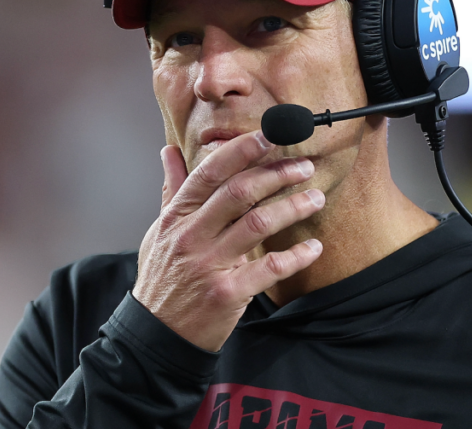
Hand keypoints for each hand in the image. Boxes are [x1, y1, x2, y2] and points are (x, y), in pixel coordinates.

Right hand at [133, 130, 324, 351]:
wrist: (156, 335)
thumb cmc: (162, 279)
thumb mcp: (160, 231)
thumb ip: (171, 190)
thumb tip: (168, 150)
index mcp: (177, 217)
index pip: (210, 172)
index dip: (241, 150)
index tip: (269, 135)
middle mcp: (192, 236)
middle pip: (239, 192)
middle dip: (277, 174)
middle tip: (304, 167)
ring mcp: (209, 265)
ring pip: (258, 224)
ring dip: (292, 207)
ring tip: (315, 199)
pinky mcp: (227, 293)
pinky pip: (269, 268)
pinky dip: (296, 256)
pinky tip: (312, 247)